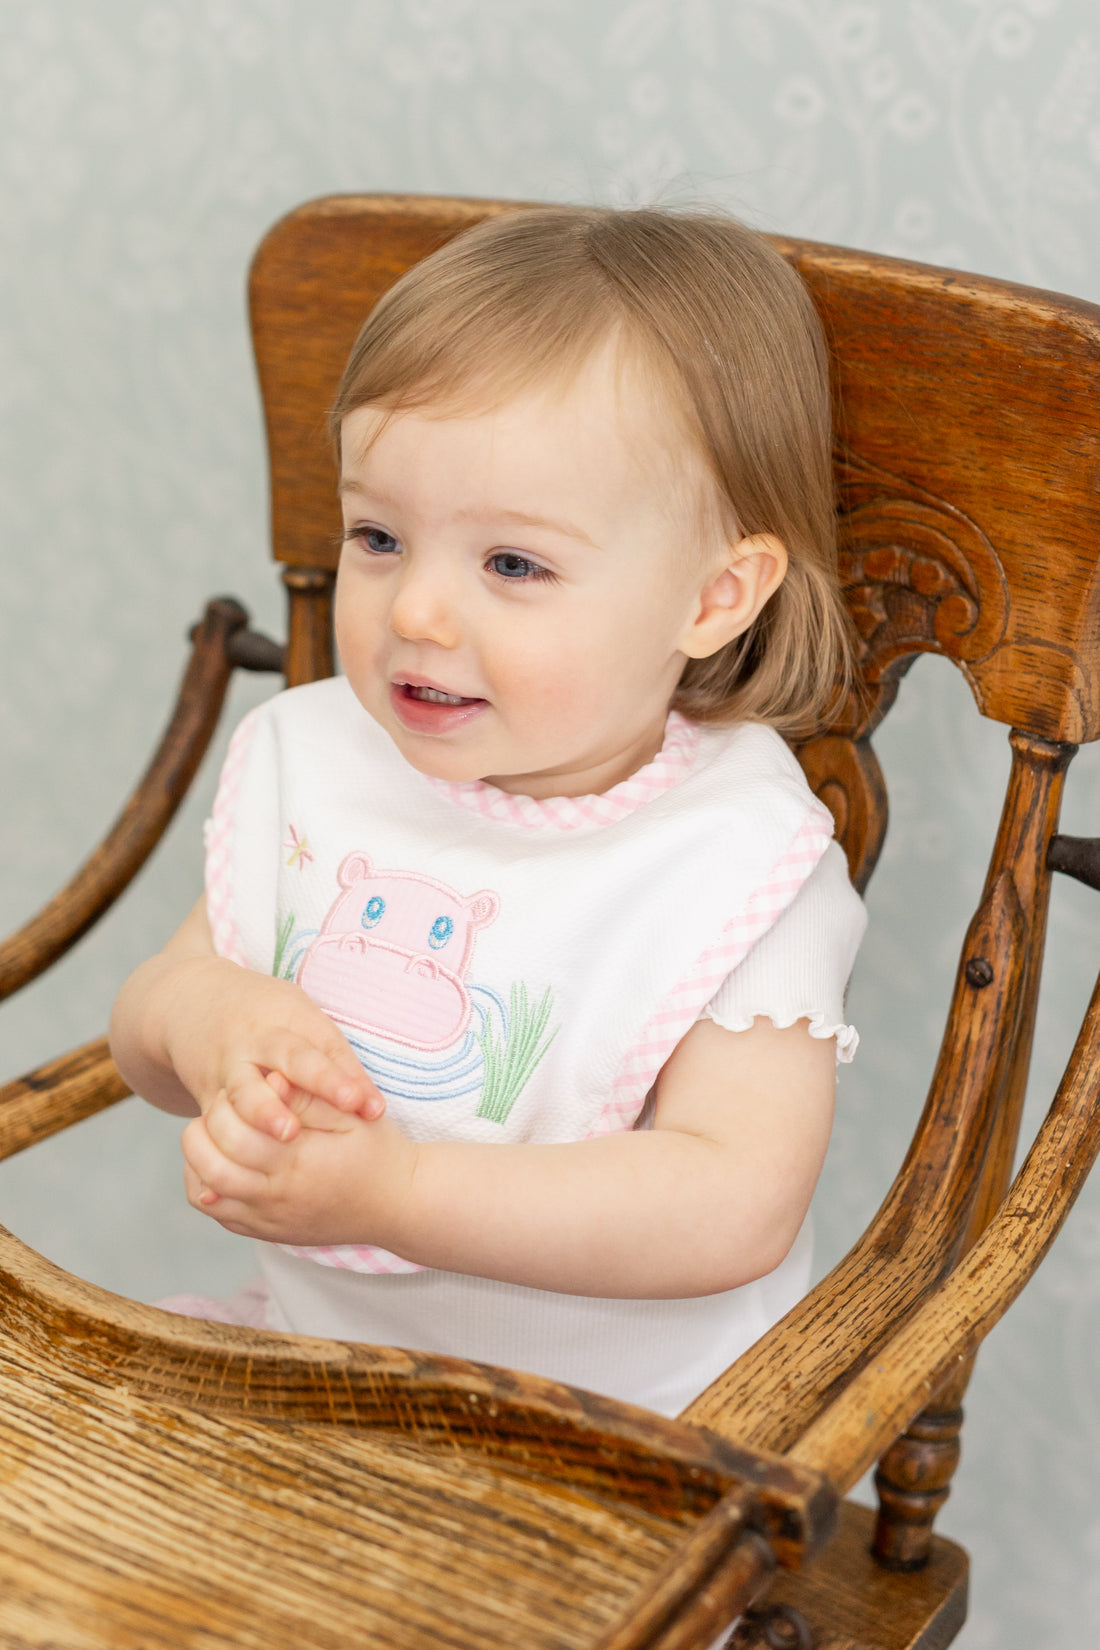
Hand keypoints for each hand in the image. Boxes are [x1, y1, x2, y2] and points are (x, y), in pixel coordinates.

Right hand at [111, 896, 383, 1135]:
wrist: (191, 1003)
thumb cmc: (264, 1015)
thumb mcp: (300, 1019)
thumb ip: (335, 1060)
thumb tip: (374, 1110)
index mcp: (288, 1019)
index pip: (324, 1047)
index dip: (347, 1077)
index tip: (371, 1108)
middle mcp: (258, 1041)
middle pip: (289, 1058)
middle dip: (315, 1084)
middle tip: (343, 1107)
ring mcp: (228, 1067)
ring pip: (246, 1090)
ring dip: (267, 1112)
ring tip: (287, 1134)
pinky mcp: (207, 1096)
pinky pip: (216, 1119)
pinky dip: (227, 1142)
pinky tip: (241, 1167)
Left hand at [180, 1082, 416, 1246]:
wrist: (398, 1205)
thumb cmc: (377, 1151)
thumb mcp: (350, 1113)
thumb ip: (307, 1096)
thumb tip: (267, 1080)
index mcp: (298, 1160)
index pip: (234, 1133)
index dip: (224, 1106)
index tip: (236, 1089)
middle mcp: (279, 1195)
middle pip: (212, 1166)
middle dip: (202, 1132)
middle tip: (219, 1109)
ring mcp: (271, 1219)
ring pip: (207, 1195)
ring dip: (198, 1161)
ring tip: (214, 1136)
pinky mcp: (269, 1232)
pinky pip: (220, 1216)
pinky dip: (207, 1189)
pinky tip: (222, 1164)